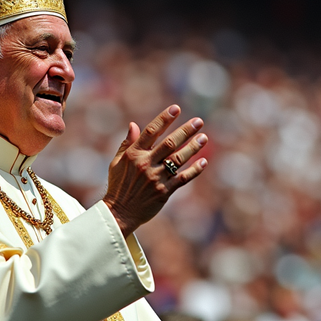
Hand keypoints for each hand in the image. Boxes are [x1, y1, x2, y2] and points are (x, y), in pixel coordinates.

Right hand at [103, 105, 207, 236]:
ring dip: (193, 147)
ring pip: (178, 159)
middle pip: (169, 143)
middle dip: (185, 131)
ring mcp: (156, 178)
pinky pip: (182, 178)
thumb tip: (134, 124)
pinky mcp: (164, 191)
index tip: (176, 108)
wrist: (119, 213)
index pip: (151, 131)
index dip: (164, 118)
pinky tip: (204, 162)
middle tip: (199, 121)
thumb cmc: (118, 186)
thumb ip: (127, 143)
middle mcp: (145, 164)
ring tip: (204, 138)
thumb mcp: (117, 163)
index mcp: (133, 154)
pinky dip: (194, 170)